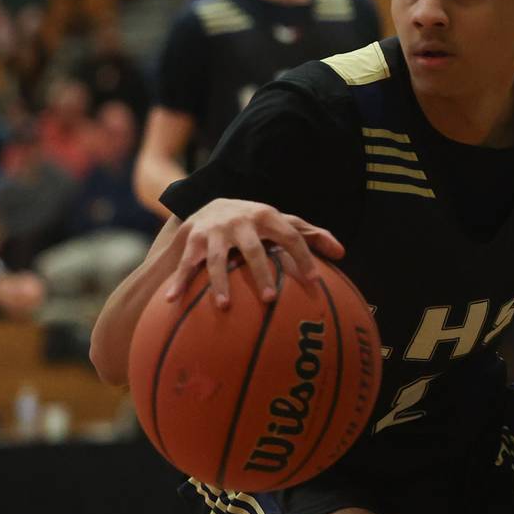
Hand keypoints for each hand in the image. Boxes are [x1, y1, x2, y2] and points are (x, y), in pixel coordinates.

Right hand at [162, 199, 344, 308]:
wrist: (211, 206)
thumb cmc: (255, 224)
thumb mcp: (280, 224)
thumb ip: (309, 235)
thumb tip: (342, 252)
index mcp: (267, 216)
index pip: (291, 235)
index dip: (304, 256)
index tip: (314, 280)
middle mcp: (241, 221)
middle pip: (253, 249)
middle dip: (261, 273)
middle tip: (269, 299)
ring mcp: (215, 231)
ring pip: (218, 259)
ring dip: (219, 283)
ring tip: (225, 306)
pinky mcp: (193, 239)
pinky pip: (187, 264)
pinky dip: (179, 282)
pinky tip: (172, 300)